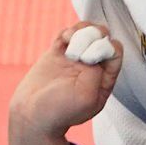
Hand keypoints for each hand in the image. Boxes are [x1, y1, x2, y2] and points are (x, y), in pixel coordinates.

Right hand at [11, 23, 123, 138]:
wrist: (31, 114)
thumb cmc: (60, 111)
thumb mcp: (86, 98)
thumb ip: (96, 74)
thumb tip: (94, 53)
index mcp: (104, 80)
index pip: (115, 53)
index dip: (106, 48)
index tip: (88, 59)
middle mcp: (92, 67)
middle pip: (102, 39)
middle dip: (93, 36)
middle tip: (76, 51)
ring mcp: (75, 59)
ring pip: (87, 33)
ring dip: (81, 30)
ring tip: (70, 39)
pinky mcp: (57, 54)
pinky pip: (68, 34)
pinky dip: (68, 32)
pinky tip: (63, 39)